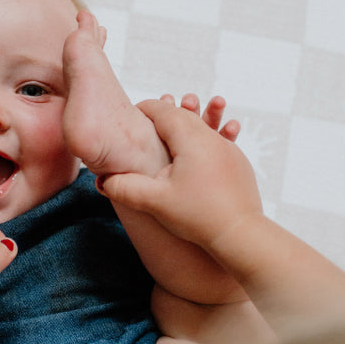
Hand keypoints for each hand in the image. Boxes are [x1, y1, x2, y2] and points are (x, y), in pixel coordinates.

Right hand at [98, 99, 262, 253]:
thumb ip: (125, 188)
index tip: (131, 117)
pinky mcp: (238, 165)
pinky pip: (218, 144)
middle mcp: (211, 139)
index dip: (144, 110)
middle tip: (147, 122)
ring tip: (187, 109)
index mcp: (190, 138)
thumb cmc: (198, 216)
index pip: (163, 111)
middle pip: (183, 116)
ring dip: (190, 122)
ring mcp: (229, 151)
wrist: (241, 234)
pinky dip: (204, 142)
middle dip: (164, 116)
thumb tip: (103, 181)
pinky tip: (203, 147)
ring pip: (204, 127)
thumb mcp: (155, 202)